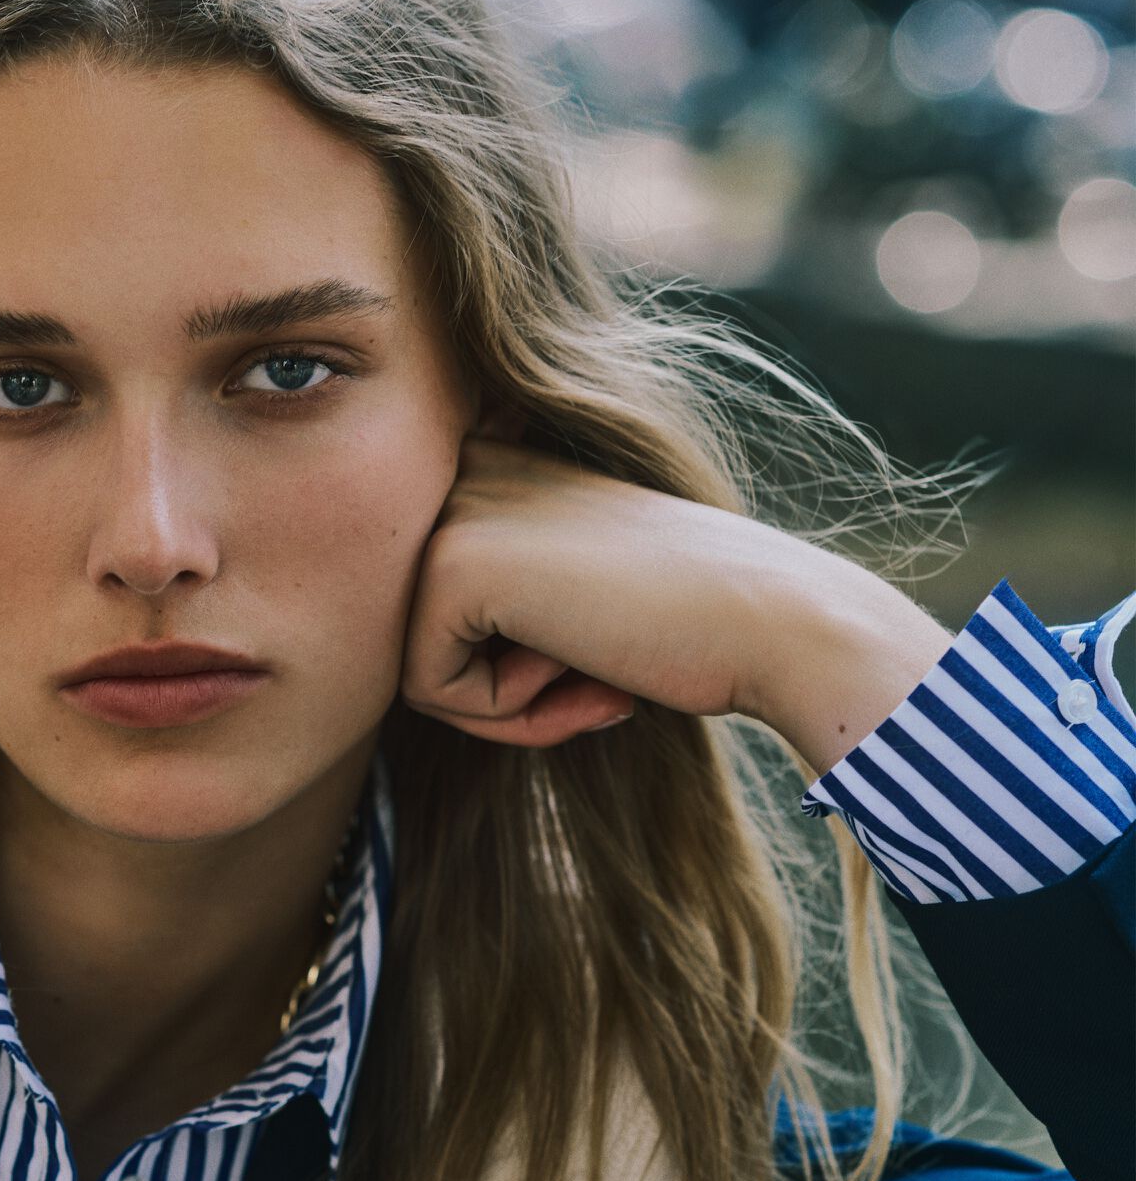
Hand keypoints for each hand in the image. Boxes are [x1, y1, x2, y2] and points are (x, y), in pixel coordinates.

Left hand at [399, 434, 953, 773]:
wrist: (773, 621)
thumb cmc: (692, 623)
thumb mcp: (576, 588)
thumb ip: (497, 599)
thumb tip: (406, 659)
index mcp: (493, 463)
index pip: (437, 608)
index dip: (513, 662)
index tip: (600, 656)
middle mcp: (462, 471)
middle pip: (419, 637)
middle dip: (504, 691)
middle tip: (597, 683)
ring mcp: (451, 510)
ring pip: (416, 668)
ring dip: (510, 707)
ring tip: (597, 676)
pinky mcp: (450, 565)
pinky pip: (428, 691)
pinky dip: (508, 716)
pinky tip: (588, 674)